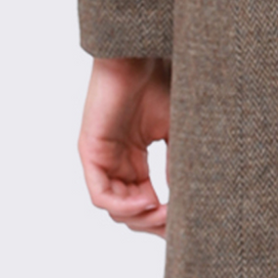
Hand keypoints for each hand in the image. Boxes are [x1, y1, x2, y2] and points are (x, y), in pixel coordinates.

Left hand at [78, 55, 171, 236]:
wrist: (142, 52)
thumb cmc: (161, 79)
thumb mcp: (178, 130)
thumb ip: (178, 164)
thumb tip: (186, 201)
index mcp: (134, 157)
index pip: (145, 200)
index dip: (164, 217)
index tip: (186, 225)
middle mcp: (116, 161)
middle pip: (130, 211)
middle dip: (153, 223)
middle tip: (176, 225)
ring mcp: (102, 158)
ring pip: (115, 208)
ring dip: (141, 217)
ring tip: (165, 212)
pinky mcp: (91, 151)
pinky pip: (101, 194)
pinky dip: (124, 205)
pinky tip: (148, 201)